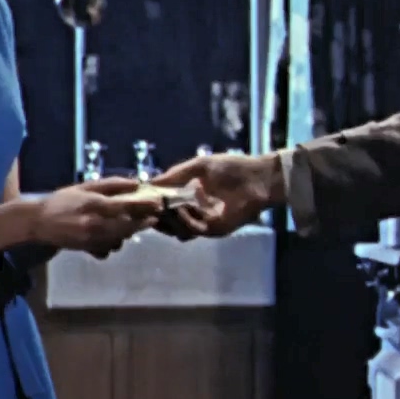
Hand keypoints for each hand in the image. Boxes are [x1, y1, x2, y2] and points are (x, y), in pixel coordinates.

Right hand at [27, 177, 161, 252]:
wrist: (39, 222)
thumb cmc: (63, 200)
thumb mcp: (86, 187)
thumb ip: (112, 185)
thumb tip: (136, 183)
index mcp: (94, 205)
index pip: (127, 207)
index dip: (145, 206)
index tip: (158, 204)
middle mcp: (95, 224)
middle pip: (128, 226)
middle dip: (143, 222)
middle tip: (153, 217)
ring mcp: (91, 239)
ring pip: (121, 239)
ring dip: (131, 232)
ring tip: (135, 224)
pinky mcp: (88, 249)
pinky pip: (109, 249)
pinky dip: (115, 242)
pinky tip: (113, 235)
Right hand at [147, 153, 282, 239]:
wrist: (259, 177)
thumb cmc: (232, 168)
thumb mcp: (199, 167)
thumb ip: (175, 175)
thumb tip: (149, 182)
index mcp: (190, 198)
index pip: (165, 208)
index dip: (153, 205)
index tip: (140, 199)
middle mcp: (195, 213)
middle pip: (169, 224)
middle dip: (156, 217)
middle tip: (146, 208)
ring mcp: (205, 223)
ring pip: (179, 231)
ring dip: (170, 220)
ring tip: (165, 207)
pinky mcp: (216, 229)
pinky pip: (194, 230)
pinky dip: (186, 221)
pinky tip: (183, 209)